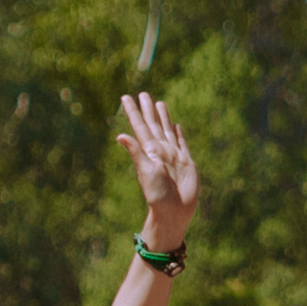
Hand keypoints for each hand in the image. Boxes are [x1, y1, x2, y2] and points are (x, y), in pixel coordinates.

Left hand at [117, 93, 200, 251]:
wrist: (174, 211)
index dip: (133, 112)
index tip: (125, 97)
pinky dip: (177, 133)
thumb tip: (120, 135)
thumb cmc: (157, 194)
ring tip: (159, 103)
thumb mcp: (146, 171)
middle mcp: (160, 150)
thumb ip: (136, 152)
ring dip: (163, 117)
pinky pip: (181, 143)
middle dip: (148, 109)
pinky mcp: (186, 162)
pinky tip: (175, 125)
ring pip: (167, 130)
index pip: (140, 126)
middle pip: (153, 124)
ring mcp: (173, 155)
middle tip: (143, 93)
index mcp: (149, 150)